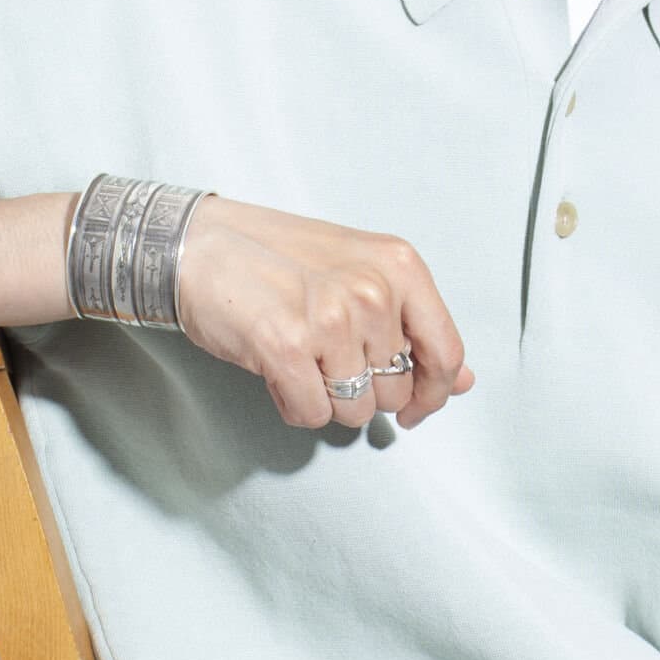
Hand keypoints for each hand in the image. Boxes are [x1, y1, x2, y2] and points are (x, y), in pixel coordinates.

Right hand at [174, 194, 474, 429]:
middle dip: (363, 392)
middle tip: (326, 359)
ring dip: (326, 399)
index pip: (445, 354)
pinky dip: (293, 404)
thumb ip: (413, 326)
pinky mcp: (287, 347)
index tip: (417, 410)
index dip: (434, 394)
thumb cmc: (277, 259)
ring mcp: (331, 319)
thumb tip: (460, 380)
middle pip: (395, 391)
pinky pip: (312, 414)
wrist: (198, 246)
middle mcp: (372, 290)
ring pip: (355, 410)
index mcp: (399, 267)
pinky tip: (277, 372)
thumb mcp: (361, 274)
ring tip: (299, 359)